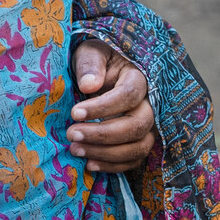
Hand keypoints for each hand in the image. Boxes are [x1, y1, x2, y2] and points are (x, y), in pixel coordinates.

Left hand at [66, 38, 155, 171]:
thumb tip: (89, 86)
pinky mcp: (138, 142)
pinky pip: (134, 160)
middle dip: (103, 135)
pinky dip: (113, 166)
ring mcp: (146, 126)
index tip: (75, 113)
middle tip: (72, 135)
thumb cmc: (95, 62)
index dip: (102, 107)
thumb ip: (89, 65)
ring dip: (107, 154)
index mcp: (138, 78)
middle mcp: (148, 105)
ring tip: (75, 150)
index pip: (128, 95)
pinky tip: (89, 164)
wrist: (101, 74)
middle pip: (137, 126)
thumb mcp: (89, 53)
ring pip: (139, 147)